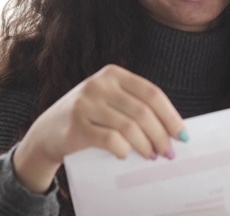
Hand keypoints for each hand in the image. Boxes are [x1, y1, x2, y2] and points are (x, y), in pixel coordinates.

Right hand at [13, 64, 185, 192]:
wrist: (47, 131)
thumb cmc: (89, 116)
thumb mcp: (109, 99)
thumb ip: (135, 106)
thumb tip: (172, 129)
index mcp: (113, 73)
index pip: (151, 93)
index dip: (170, 115)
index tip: (182, 134)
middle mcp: (99, 84)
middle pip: (143, 111)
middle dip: (160, 135)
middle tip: (168, 152)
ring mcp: (86, 104)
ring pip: (129, 127)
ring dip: (146, 145)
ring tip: (152, 156)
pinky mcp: (76, 126)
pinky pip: (111, 140)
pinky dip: (124, 150)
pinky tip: (127, 155)